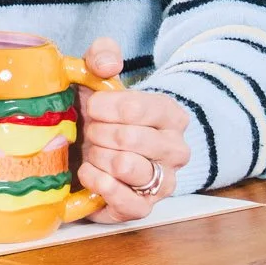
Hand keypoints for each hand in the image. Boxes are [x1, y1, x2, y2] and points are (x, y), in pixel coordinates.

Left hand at [76, 37, 191, 220]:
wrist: (91, 145)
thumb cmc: (98, 110)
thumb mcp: (97, 74)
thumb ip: (103, 55)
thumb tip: (107, 64)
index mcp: (170, 114)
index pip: (137, 108)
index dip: (104, 107)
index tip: (92, 106)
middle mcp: (176, 150)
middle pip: (130, 138)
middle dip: (99, 132)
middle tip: (91, 130)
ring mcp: (163, 183)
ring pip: (128, 167)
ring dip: (99, 156)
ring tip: (93, 151)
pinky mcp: (143, 209)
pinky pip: (125, 201)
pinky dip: (99, 183)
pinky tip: (89, 172)